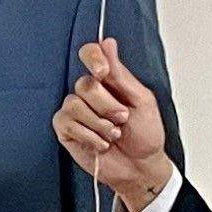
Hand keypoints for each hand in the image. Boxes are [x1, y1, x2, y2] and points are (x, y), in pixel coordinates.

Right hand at [54, 40, 176, 211]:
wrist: (140, 167)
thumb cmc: (145, 134)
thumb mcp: (141, 100)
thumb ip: (121, 74)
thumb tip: (107, 44)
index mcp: (109, 80)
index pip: (90, 54)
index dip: (93, 58)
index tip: (103, 72)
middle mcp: (89, 93)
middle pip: (85, 84)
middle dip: (107, 106)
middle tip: (121, 119)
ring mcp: (75, 111)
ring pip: (74, 104)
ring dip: (99, 124)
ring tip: (112, 135)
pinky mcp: (66, 130)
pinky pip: (67, 123)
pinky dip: (88, 135)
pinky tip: (100, 143)